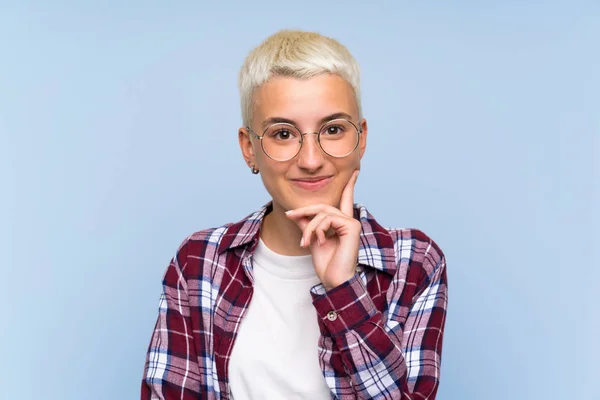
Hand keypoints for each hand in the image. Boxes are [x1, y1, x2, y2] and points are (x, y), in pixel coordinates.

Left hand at [285, 170, 360, 290]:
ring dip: (309, 227)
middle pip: (322, 205)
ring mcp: (352, 223)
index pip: (345, 200)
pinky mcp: (352, 227)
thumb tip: (293, 212)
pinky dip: (318, 229)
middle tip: (289, 215)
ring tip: (305, 242)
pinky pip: (328, 218)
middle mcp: (349, 221)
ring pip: (323, 212)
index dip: (349, 185)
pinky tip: (319, 241)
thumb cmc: (326, 264)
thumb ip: (306, 224)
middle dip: (304, 211)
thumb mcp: (311, 239)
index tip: (355, 171)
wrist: (334, 280)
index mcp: (342, 223)